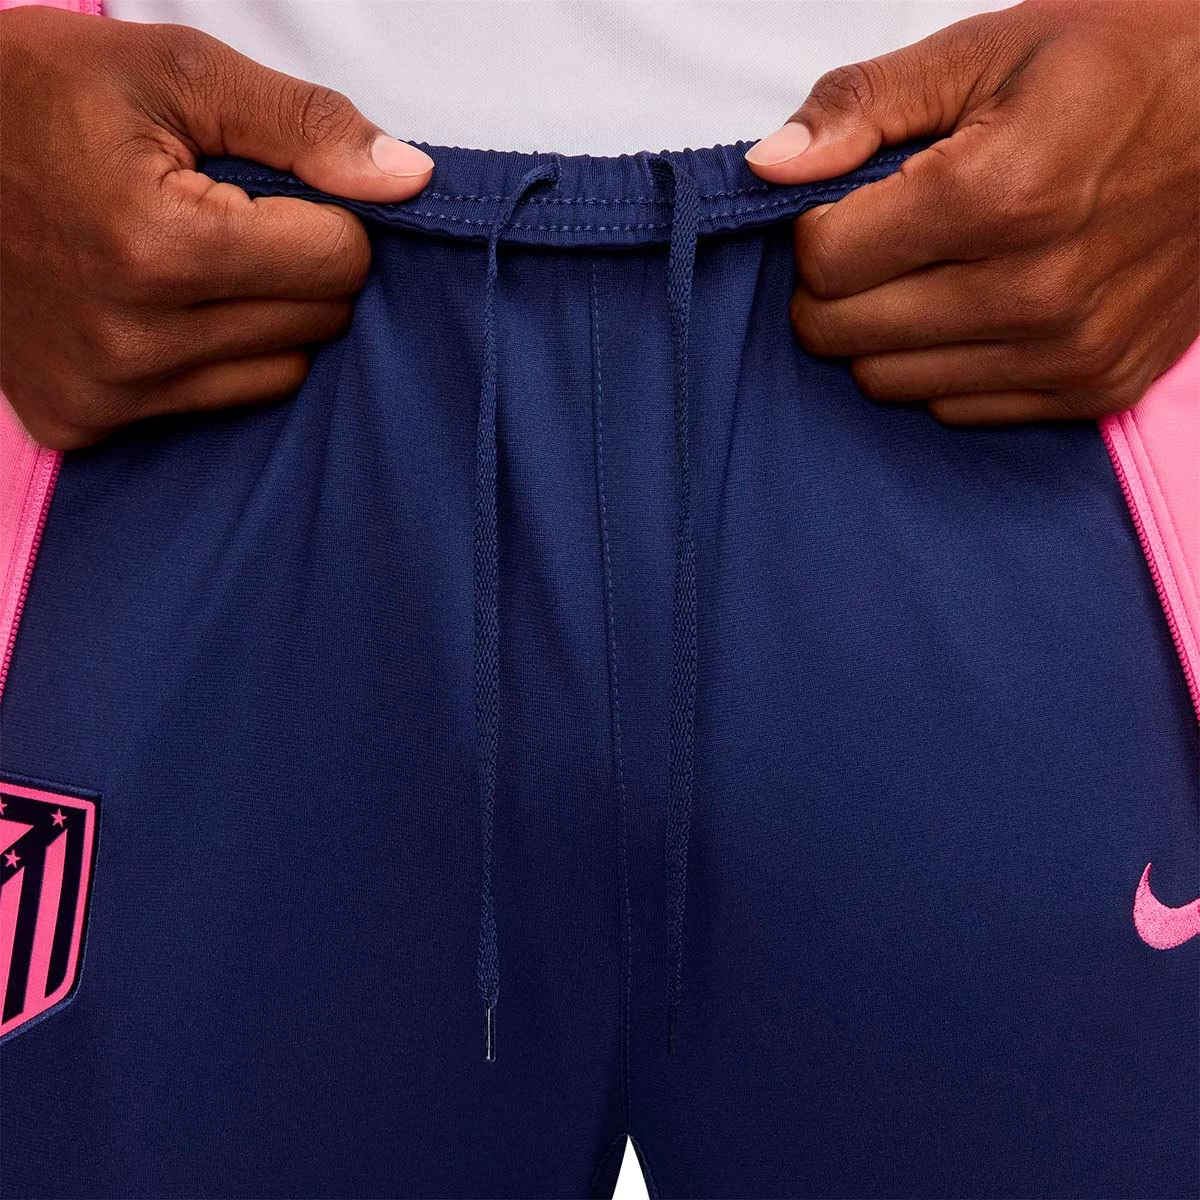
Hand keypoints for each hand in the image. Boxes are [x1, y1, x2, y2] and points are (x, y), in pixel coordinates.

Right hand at [0, 6, 433, 448]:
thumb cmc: (40, 96)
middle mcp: (131, 340)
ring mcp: (104, 391)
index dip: (328, 215)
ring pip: (279, 372)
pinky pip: (215, 404)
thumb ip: (305, 125)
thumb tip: (408, 180)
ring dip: (264, 317)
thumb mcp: (177, 74)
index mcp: (156, 245)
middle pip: (317, 322)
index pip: (340, 261)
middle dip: (298, 264)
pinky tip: (159, 306)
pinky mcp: (82, 420)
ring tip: (193, 260)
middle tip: (229, 216)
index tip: (275, 188)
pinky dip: (213, 358)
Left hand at [745, 0, 1198, 424]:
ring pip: (887, 381)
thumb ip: (862, 106)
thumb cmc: (1119, 66)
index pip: (825, 264)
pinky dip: (944, 364)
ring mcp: (1069, 351)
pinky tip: (980, 305)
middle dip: (836, 286)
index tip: (851, 204)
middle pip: (844, 334)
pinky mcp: (1092, 389)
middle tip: (877, 241)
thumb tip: (767, 166)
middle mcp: (1035, 290)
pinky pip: (954, 408)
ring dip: (884, 330)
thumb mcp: (985, 50)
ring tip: (932, 268)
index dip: (817, 230)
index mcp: (1001, 193)